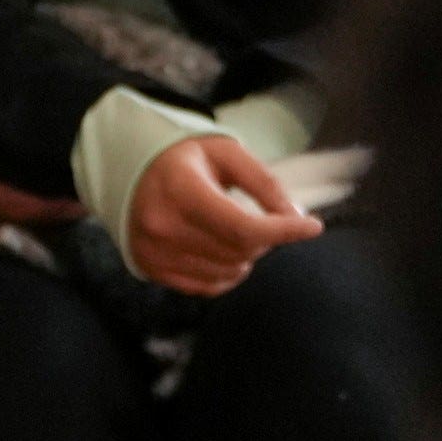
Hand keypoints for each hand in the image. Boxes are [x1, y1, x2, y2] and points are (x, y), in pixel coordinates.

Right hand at [121, 132, 321, 298]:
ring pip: (226, 272)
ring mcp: (154, 252)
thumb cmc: (185, 157)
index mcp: (181, 189)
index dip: (283, 231)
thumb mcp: (226, 153)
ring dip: (247, 256)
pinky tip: (223, 250)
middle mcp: (163, 226)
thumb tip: (296, 216)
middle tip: (263, 218)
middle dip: (265, 238)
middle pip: (238, 251)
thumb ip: (263, 182)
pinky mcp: (151, 271)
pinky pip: (206, 287)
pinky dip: (227, 273)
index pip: (242, 226)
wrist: (128, 170)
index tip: (313, 226)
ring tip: (237, 229)